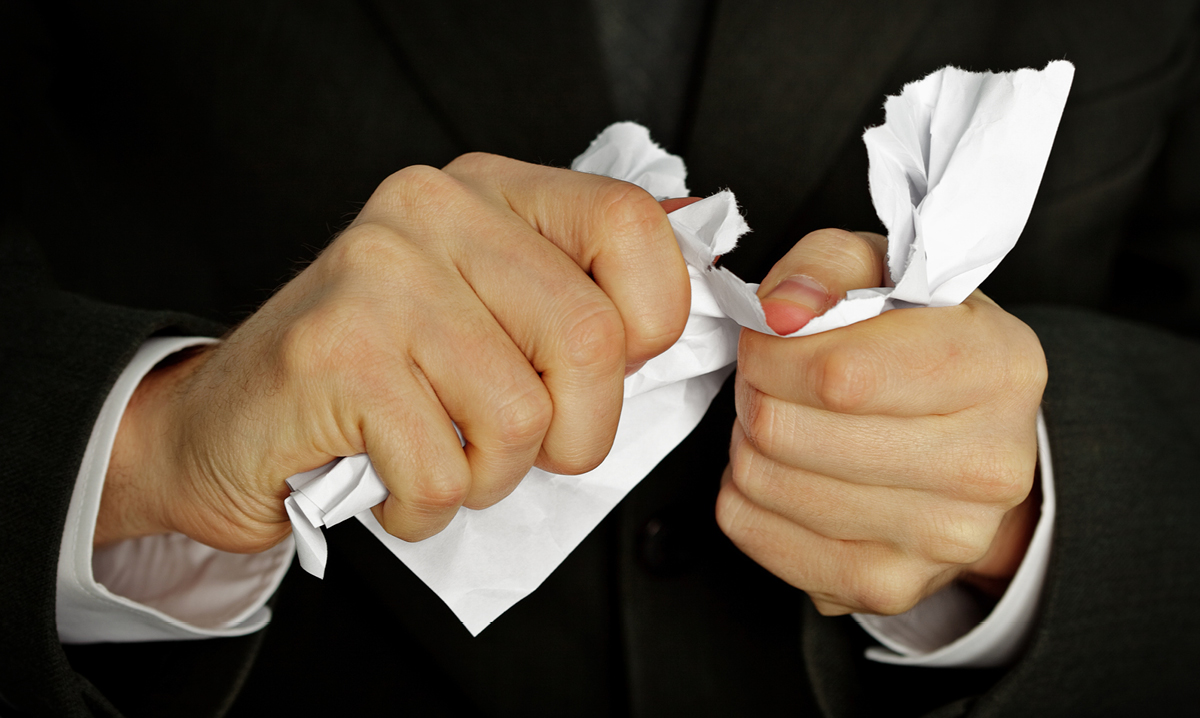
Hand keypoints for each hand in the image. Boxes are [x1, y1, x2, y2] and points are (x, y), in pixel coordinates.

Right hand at [97, 154, 690, 551]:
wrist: (227, 424)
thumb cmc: (379, 381)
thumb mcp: (489, 314)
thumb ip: (578, 299)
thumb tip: (688, 288)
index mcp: (490, 191)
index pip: (634, 228)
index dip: (651, 325)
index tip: (598, 372)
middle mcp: (434, 211)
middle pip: (591, 340)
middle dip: (577, 434)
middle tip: (521, 446)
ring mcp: (378, 276)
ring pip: (521, 419)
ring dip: (492, 475)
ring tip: (438, 453)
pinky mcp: (334, 353)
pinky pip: (443, 473)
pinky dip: (428, 508)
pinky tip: (387, 477)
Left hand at [716, 229, 1044, 614]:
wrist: (972, 442)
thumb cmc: (920, 343)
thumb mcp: (885, 270)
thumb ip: (826, 264)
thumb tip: (781, 310)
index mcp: (999, 369)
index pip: (838, 375)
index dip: (770, 349)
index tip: (769, 334)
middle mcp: (985, 466)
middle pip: (785, 432)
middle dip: (753, 392)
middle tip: (768, 377)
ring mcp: (942, 540)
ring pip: (763, 483)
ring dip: (745, 440)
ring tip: (782, 417)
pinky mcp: (888, 586)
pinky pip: (752, 532)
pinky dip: (744, 493)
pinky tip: (784, 468)